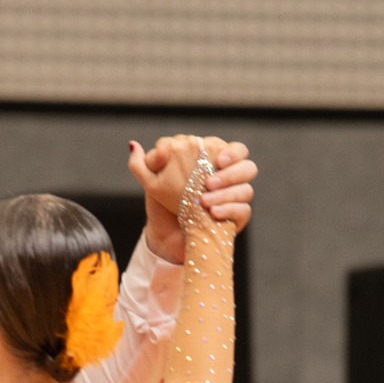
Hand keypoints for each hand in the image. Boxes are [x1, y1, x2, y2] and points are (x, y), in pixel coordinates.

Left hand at [130, 134, 256, 263]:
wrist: (166, 237)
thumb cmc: (163, 205)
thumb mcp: (152, 183)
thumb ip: (146, 162)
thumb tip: (135, 145)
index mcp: (214, 163)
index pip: (235, 150)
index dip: (231, 152)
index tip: (218, 160)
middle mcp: (228, 180)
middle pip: (248, 167)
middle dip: (231, 173)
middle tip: (208, 184)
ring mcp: (234, 200)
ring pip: (247, 190)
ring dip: (228, 194)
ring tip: (206, 202)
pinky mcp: (235, 220)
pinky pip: (243, 212)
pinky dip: (229, 211)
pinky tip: (212, 214)